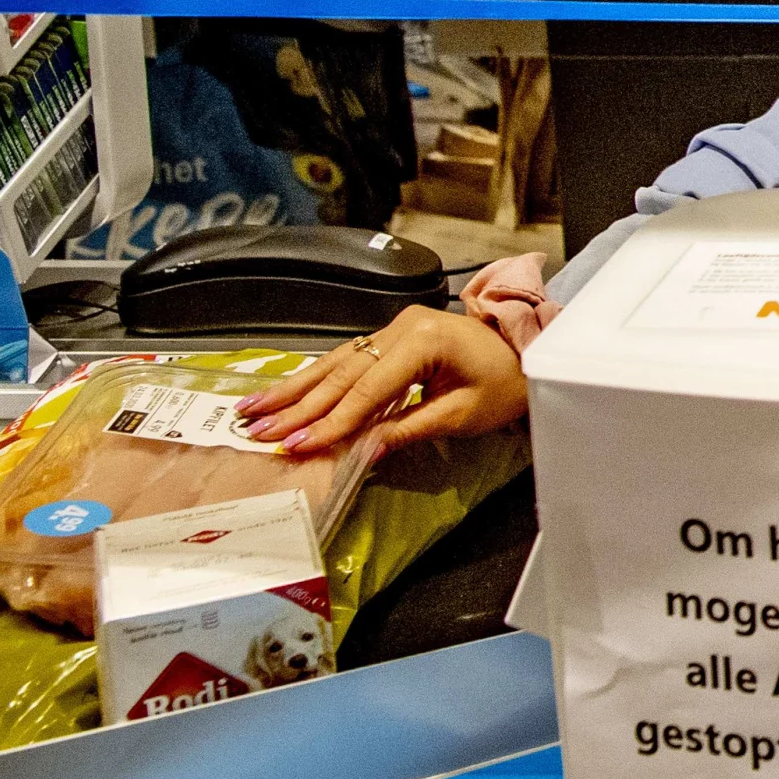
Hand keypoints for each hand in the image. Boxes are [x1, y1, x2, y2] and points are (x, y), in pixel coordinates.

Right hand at [240, 307, 527, 465]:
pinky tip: (283, 393)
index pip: (367, 390)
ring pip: (336, 363)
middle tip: (256, 431)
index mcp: (424, 341)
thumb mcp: (462, 414)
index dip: (331, 421)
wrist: (527, 353)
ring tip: (251, 410)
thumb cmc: (506, 384)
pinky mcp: (392, 335)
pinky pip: (347, 360)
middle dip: (297, 407)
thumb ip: (410, 429)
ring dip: (293, 390)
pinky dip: (314, 379)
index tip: (295, 445)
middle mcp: (403, 327)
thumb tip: (364, 451)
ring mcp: (395, 327)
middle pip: (342, 374)